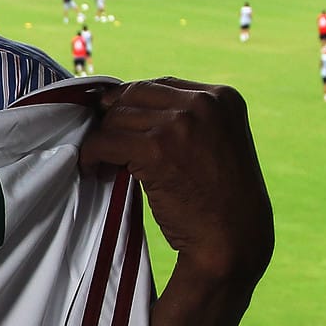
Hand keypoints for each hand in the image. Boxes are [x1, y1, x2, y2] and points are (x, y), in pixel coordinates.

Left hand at [78, 78, 273, 325]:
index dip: (133, 105)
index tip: (119, 125)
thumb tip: (124, 103)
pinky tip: (95, 169)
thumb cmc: (220, 199)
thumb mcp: (216, 142)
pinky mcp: (157, 148)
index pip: (160, 85)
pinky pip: (105, 141)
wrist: (232, 240)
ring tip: (102, 162)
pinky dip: (92, 155)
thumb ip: (186, 119)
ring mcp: (180, 123)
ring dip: (102, 140)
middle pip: (135, 95)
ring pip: (117, 117)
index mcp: (222, 97)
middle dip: (114, 119)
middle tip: (106, 146)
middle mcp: (204, 102)